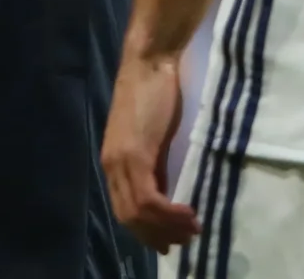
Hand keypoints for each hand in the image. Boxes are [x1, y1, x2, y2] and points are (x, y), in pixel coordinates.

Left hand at [104, 50, 199, 251]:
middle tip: (184, 241)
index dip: (146, 231)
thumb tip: (167, 193)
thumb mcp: (153, 138)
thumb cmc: (155, 93)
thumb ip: (154, 165)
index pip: (123, 210)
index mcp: (113, 162)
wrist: (149, 61)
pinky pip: (149, 199)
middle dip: (158, 235)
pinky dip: (169, 213)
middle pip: (129, 218)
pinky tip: (189, 214)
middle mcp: (111, 165)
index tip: (169, 241)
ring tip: (192, 230)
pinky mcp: (135, 154)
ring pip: (138, 213)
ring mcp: (120, 161)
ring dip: (168, 227)